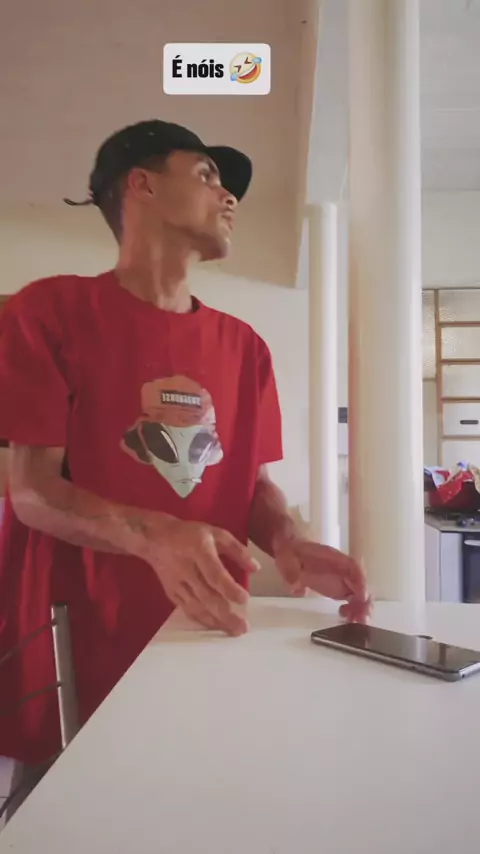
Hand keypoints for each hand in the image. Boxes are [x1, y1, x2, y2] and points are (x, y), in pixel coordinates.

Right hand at [146, 520, 258, 635]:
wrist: (154, 538)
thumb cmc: (190, 534)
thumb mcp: (216, 533)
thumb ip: (237, 549)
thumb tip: (256, 568)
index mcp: (199, 550)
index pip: (214, 574)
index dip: (229, 589)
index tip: (244, 600)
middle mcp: (187, 569)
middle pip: (206, 596)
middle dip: (225, 614)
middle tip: (243, 628)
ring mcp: (177, 584)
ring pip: (196, 607)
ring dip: (215, 621)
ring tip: (233, 631)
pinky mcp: (171, 593)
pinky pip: (187, 609)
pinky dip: (201, 620)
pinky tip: (215, 626)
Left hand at [273, 535, 370, 622]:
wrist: (289, 550)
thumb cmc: (289, 551)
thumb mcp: (285, 556)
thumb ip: (291, 571)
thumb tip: (297, 588)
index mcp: (331, 558)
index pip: (352, 567)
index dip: (360, 582)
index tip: (362, 597)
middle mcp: (341, 569)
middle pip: (360, 584)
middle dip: (364, 602)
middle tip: (360, 620)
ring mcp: (341, 580)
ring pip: (359, 595)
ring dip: (361, 609)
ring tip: (354, 624)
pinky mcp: (338, 589)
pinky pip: (352, 601)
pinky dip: (353, 611)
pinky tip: (346, 620)